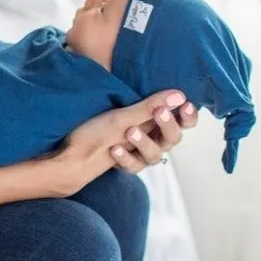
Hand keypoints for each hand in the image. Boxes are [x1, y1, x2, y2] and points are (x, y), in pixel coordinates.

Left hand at [53, 90, 197, 195]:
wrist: (73, 152)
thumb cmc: (96, 128)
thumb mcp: (123, 114)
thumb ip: (150, 106)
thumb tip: (179, 95)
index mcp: (154, 122)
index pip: (182, 122)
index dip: (188, 115)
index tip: (185, 104)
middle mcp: (152, 139)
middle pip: (173, 138)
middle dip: (168, 125)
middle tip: (159, 112)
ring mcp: (140, 154)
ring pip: (155, 155)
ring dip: (144, 142)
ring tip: (129, 131)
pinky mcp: (128, 166)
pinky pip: (134, 165)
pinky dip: (124, 157)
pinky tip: (114, 148)